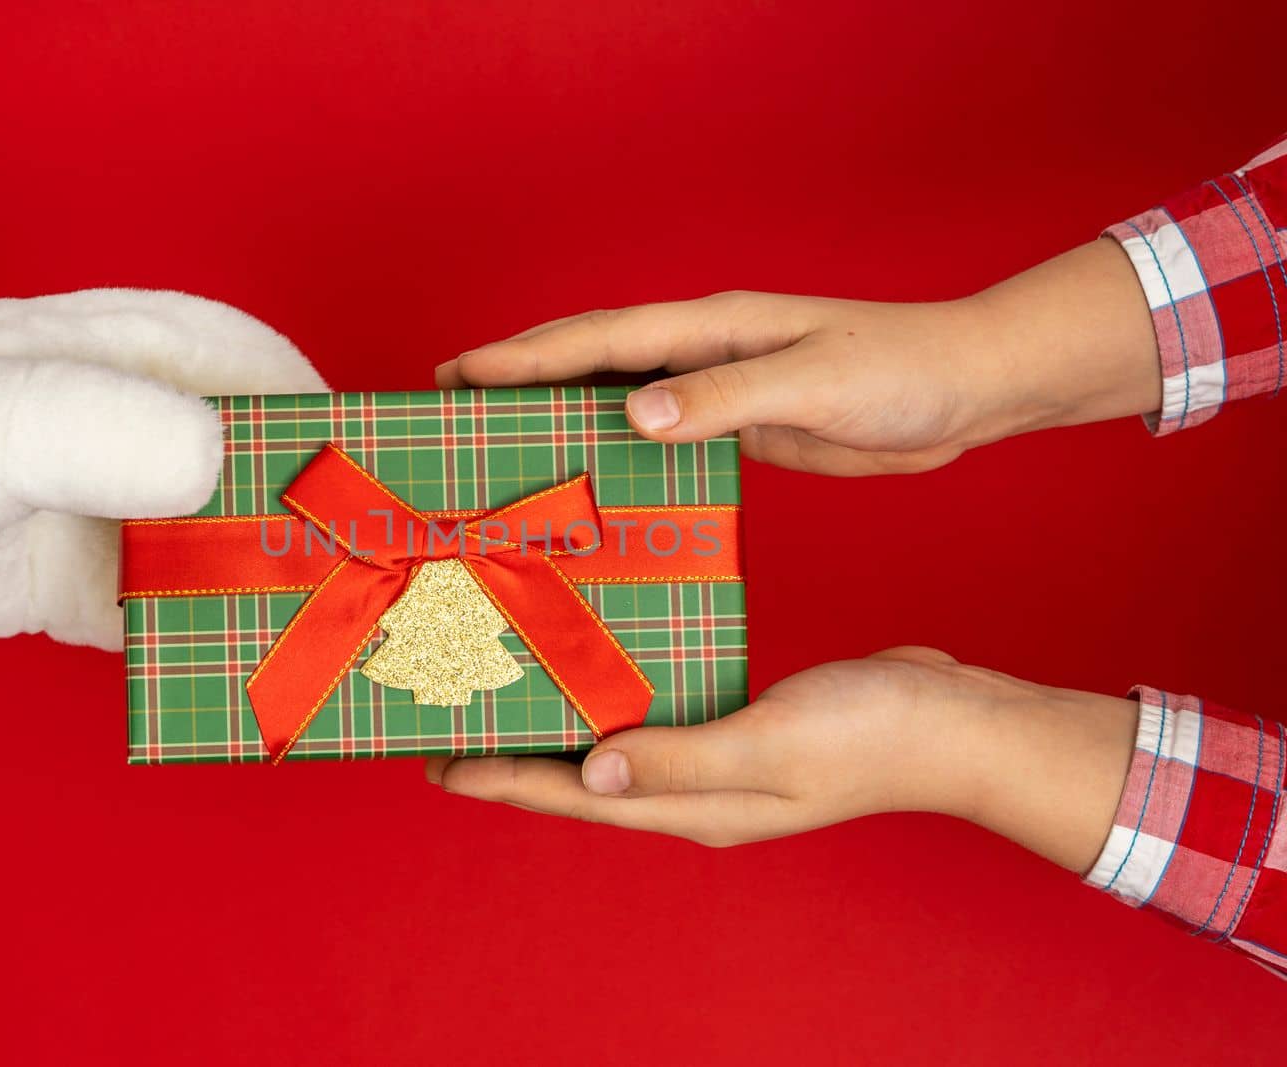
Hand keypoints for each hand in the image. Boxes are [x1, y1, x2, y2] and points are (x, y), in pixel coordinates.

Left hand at [0, 289, 324, 648]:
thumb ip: (88, 427)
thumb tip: (211, 456)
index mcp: (118, 352)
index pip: (246, 363)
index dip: (309, 414)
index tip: (351, 475)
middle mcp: (130, 427)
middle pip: (250, 461)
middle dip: (303, 513)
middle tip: (351, 570)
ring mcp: (114, 509)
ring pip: (222, 540)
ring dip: (267, 584)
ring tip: (316, 630)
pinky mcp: (92, 585)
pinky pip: (175, 610)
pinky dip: (212, 641)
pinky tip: (239, 666)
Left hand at [427, 647, 1137, 872]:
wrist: (957, 725)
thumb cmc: (872, 732)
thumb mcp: (771, 740)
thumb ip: (682, 756)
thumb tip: (591, 769)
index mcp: (698, 806)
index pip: (577, 799)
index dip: (505, 782)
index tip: (439, 763)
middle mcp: (697, 794)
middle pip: (582, 784)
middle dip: (515, 763)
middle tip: (451, 731)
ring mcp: (719, 766)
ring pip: (614, 753)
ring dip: (559, 732)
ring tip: (506, 699)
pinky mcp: (739, 730)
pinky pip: (655, 721)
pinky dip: (613, 704)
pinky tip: (598, 675)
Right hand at [437, 240, 1160, 474]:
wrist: (966, 388)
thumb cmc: (902, 371)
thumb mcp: (815, 381)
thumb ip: (725, 397)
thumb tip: (633, 412)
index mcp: (714, 327)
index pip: (600, 340)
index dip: (525, 359)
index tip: (458, 374)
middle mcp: (704, 350)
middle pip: (592, 360)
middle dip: (518, 377)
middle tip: (449, 402)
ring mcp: (719, 387)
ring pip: (617, 397)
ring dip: (557, 414)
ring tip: (498, 444)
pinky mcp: (740, 426)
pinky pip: (657, 437)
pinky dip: (612, 450)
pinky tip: (589, 479)